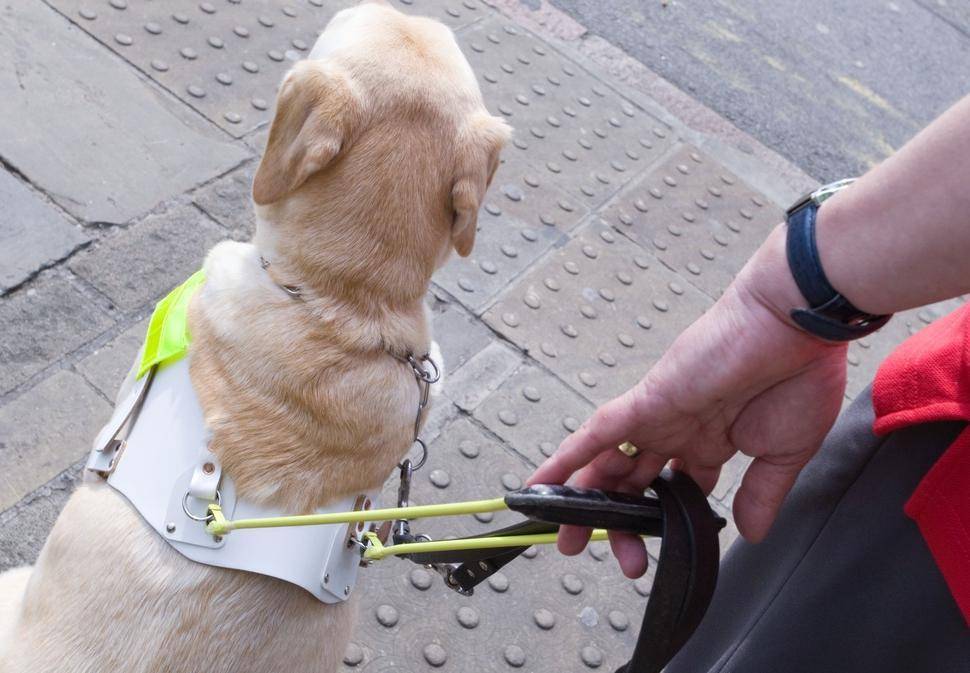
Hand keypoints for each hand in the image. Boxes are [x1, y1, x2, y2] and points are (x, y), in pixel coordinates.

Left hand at [528, 225, 848, 577]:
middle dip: (622, 521)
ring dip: (586, 499)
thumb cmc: (800, 374)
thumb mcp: (786, 452)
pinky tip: (545, 483)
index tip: (662, 551)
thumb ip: (762, 493)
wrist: (795, 324)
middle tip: (620, 559)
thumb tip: (751, 533)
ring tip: (565, 536)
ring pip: (609, 462)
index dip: (666, 521)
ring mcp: (659, 415)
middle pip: (636, 483)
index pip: (676, 489)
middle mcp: (679, 429)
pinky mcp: (647, 400)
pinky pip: (597, 431)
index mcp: (714, 440)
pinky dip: (568, 456)